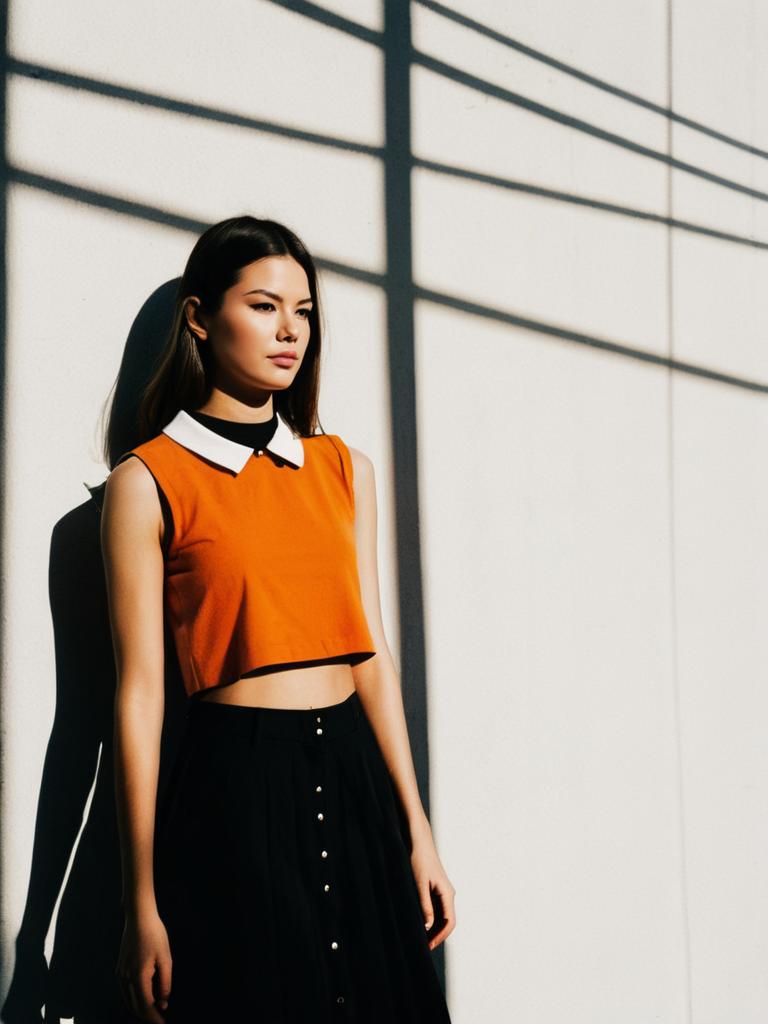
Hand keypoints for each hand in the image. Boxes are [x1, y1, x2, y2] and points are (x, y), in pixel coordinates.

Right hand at [115, 909, 172, 1021]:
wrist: (139, 917)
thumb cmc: (155, 935)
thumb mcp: (166, 958)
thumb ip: (165, 982)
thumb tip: (163, 1002)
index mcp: (138, 977)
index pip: (146, 1006)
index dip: (155, 1017)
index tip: (163, 1023)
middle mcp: (125, 978)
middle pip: (135, 1006)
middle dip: (147, 1017)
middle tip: (159, 1021)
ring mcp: (120, 973)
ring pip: (128, 1000)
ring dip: (139, 1009)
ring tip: (152, 1013)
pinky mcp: (119, 968)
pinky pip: (125, 991)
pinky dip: (133, 999)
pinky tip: (142, 998)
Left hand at [409, 834, 455, 951]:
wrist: (419, 841)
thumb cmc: (419, 859)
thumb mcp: (419, 884)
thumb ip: (425, 906)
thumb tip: (428, 927)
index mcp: (447, 893)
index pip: (450, 922)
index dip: (441, 937)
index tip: (429, 946)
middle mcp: (448, 894)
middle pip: (447, 921)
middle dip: (437, 935)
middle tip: (423, 947)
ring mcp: (443, 892)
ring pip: (442, 916)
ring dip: (434, 928)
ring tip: (421, 938)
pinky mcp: (436, 889)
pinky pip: (436, 908)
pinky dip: (430, 918)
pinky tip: (420, 923)